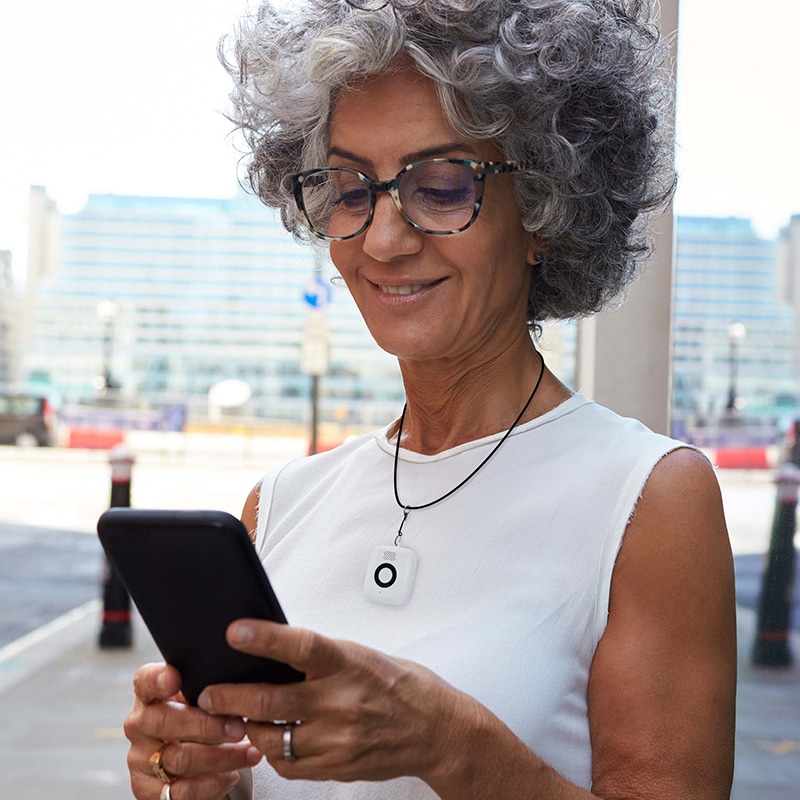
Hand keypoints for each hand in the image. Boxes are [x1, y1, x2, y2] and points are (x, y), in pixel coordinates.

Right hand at [125, 662, 261, 798]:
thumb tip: (237, 682)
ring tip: (250, 752)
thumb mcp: (203, 700)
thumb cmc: (203, 720)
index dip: (157, 679)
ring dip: (221, 757)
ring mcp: (141, 760)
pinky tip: (232, 774)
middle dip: (206, 725)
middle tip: (239, 727)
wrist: (195, 764)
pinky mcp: (148, 792)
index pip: (144, 681)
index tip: (175, 677)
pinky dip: (212, 783)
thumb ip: (209, 688)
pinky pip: (181, 791)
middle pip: (163, 722)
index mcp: (150, 696)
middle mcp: (139, 726)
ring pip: (178, 758)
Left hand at [197, 620, 468, 785]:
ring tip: (237, 716)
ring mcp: (338, 738)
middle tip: (207, 693)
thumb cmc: (401, 685)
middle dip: (230, 697)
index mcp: (349, 664)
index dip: (265, 638)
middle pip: (272, 700)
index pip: (301, 646)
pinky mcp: (336, 766)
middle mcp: (342, 701)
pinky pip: (288, 764)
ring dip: (248, 726)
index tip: (234, 632)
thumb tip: (275, 650)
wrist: (437, 730)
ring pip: (272, 738)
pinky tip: (271, 739)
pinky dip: (272, 751)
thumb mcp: (363, 656)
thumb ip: (322, 657)